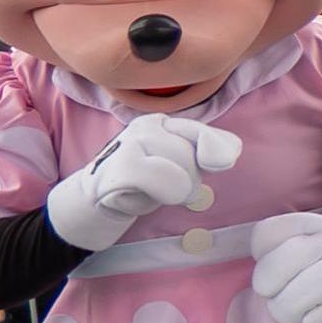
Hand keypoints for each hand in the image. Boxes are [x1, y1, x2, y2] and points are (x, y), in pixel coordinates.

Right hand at [46, 114, 241, 248]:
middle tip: (161, 183)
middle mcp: (148, 125)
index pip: (208, 134)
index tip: (210, 166)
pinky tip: (144, 194)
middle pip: (197, 158)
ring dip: (176, 190)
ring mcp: (131, 142)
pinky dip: (165, 191)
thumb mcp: (182, 165)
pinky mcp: (121, 165)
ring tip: (151, 189)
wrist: (96, 200)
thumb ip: (210, 152)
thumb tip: (225, 155)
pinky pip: (163, 179)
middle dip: (189, 179)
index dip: (218, 154)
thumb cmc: (145, 182)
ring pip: (185, 170)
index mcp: (163, 122)